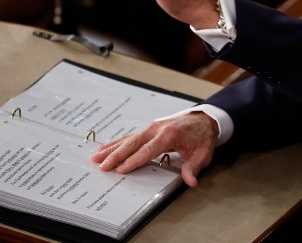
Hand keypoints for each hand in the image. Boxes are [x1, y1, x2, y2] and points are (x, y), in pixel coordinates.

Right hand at [91, 112, 218, 186]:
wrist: (205, 119)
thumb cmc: (202, 136)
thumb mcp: (202, 153)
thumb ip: (193, 168)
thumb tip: (191, 182)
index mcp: (168, 135)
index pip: (147, 151)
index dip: (133, 161)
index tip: (121, 170)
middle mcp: (157, 129)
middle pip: (133, 143)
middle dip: (116, 155)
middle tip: (101, 165)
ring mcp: (152, 127)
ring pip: (129, 139)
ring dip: (112, 148)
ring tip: (96, 156)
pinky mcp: (151, 128)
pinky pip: (132, 136)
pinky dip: (118, 142)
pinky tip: (107, 147)